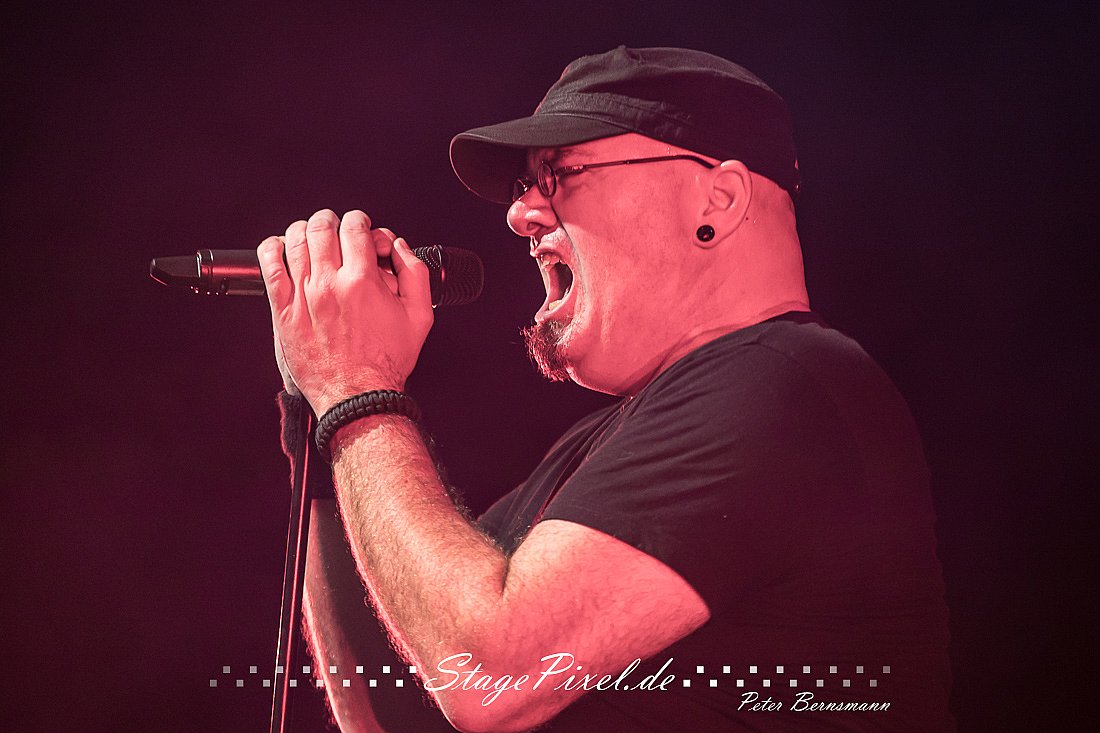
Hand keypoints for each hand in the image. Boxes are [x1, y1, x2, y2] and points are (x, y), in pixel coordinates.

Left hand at [257, 209, 434, 415]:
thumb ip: (415, 274)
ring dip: (305, 230)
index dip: (359, 220)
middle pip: (322, 228)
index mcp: (363, 281)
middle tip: (336, 228)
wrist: (357, 397)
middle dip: (331, 220)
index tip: (360, 226)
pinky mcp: (282, 312)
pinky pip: (268, 267)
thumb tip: (399, 247)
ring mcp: (303, 297)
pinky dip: (272, 248)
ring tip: (312, 236)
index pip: (354, 228)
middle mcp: (330, 285)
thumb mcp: (419, 316)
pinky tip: (281, 248)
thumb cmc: (387, 361)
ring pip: (294, 240)